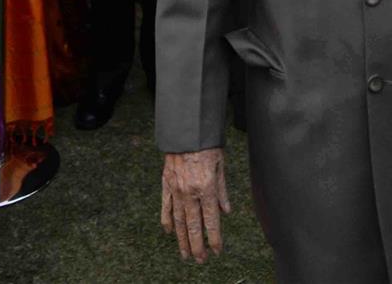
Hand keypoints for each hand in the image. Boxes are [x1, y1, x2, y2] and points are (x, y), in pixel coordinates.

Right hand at [161, 149, 230, 263]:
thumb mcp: (221, 167)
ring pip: (178, 221)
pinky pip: (165, 206)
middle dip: (197, 246)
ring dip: (182, 239)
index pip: (211, 221)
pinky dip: (167, 221)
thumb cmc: (207, 146)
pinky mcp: (166, 184)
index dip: (214, 239)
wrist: (185, 131)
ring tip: (185, 254)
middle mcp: (190, 192)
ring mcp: (176, 189)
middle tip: (200, 261)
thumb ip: (222, 191)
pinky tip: (169, 232)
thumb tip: (225, 212)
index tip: (216, 252)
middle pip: (193, 226)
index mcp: (207, 189)